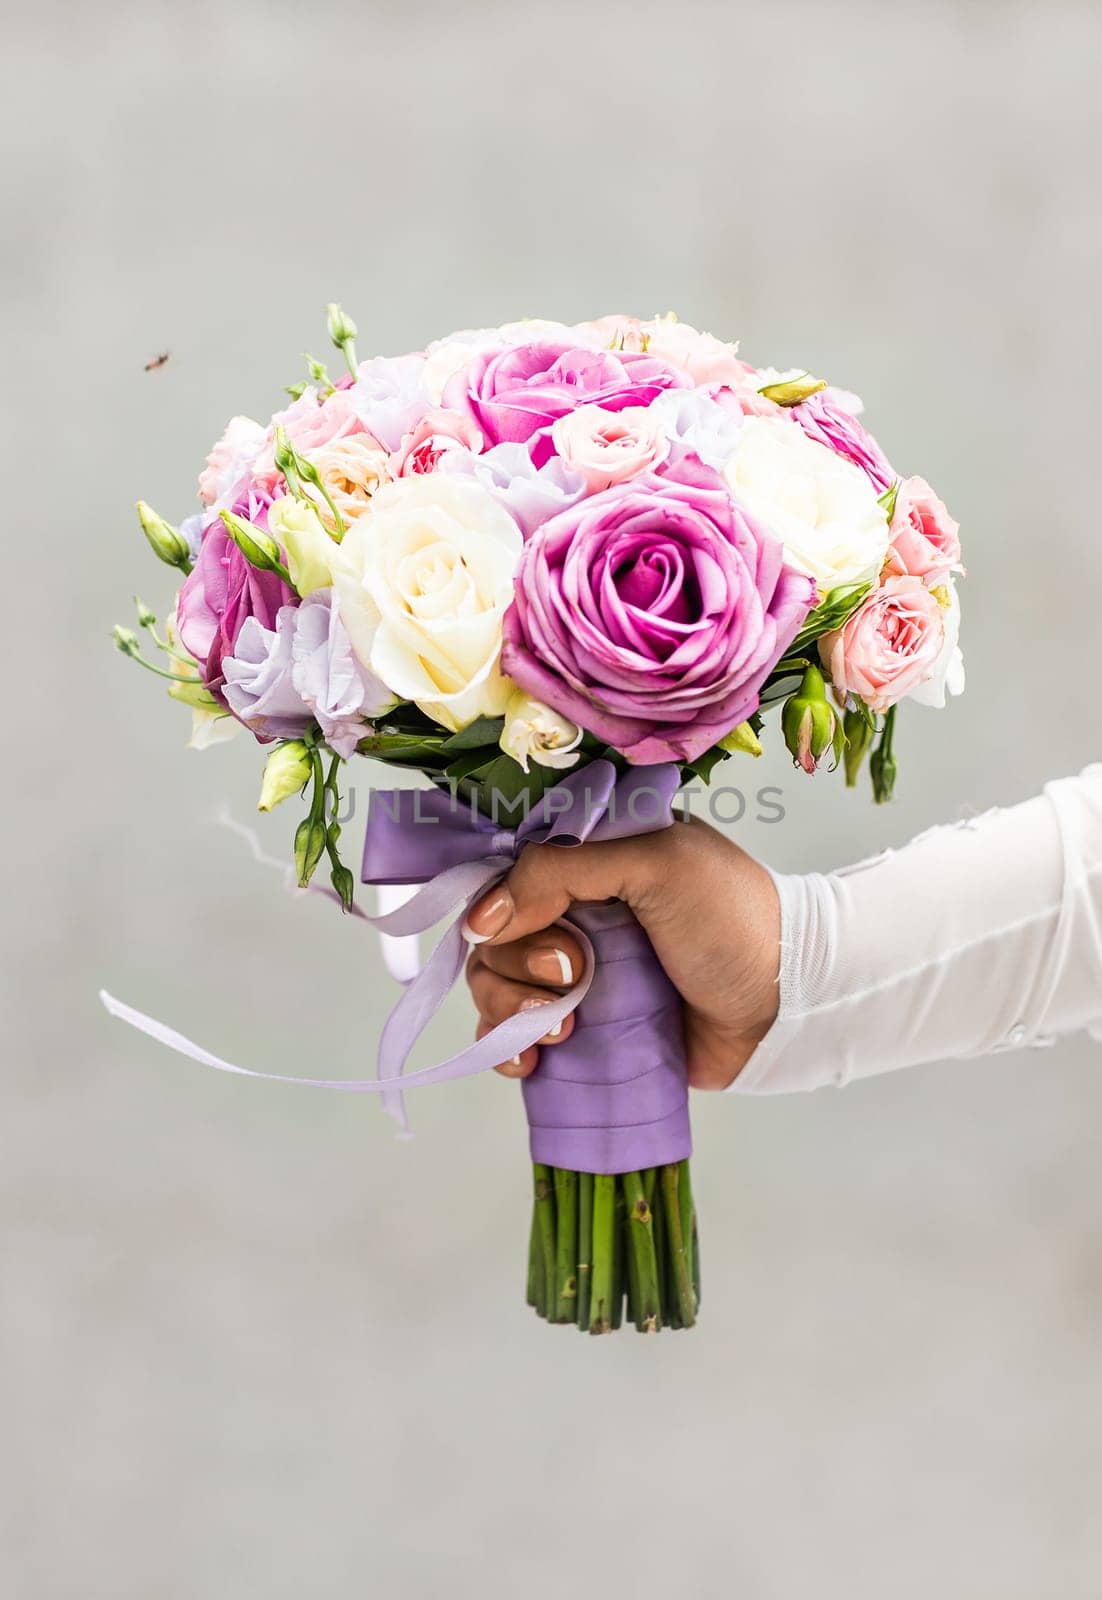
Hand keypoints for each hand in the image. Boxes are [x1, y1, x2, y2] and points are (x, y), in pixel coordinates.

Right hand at [463, 814, 780, 1090]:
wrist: (785, 1005)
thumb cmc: (732, 921)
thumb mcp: (655, 864)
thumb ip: (562, 871)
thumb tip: (481, 920)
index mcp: (591, 861)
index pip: (508, 872)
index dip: (495, 902)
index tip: (506, 926)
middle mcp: (577, 915)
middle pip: (495, 937)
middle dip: (518, 963)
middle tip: (573, 976)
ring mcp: (578, 976)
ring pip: (497, 987)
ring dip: (512, 1009)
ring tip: (565, 1026)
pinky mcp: (585, 1030)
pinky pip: (517, 1037)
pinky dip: (509, 1048)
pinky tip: (530, 1059)